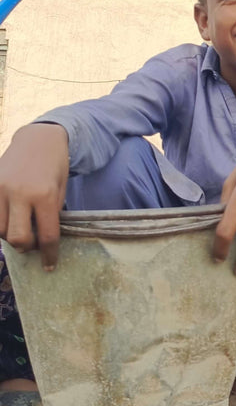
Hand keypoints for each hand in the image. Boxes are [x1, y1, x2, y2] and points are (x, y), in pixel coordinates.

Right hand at [0, 123, 69, 269]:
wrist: (38, 140)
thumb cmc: (55, 166)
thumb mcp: (60, 190)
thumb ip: (51, 213)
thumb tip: (42, 239)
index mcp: (44, 195)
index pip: (46, 234)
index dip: (49, 254)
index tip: (50, 265)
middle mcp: (20, 194)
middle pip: (17, 238)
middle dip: (26, 246)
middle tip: (33, 243)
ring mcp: (0, 190)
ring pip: (0, 230)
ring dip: (11, 235)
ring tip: (22, 228)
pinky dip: (0, 223)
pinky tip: (10, 220)